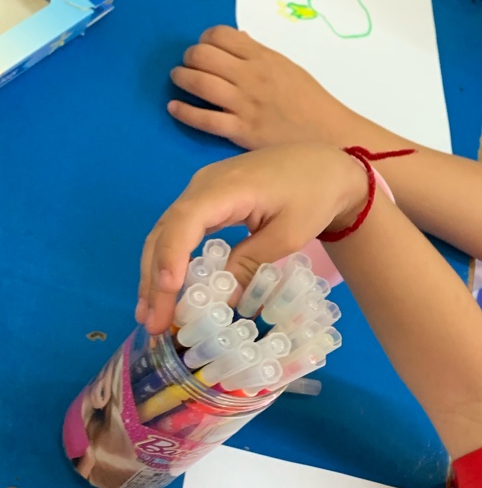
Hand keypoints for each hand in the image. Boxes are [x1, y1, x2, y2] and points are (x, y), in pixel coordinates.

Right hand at [135, 145, 368, 332]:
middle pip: (167, 231)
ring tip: (150, 316)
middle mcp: (203, 185)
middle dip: (154, 278)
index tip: (168, 289)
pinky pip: (180, 231)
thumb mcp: (287, 235)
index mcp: (226, 187)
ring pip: (166, 233)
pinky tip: (166, 291)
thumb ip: (251, 263)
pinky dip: (169, 261)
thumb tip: (221, 301)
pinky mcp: (207, 202)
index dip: (172, 255)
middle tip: (152, 322)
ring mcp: (202, 191)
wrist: (325, 166)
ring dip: (155, 274)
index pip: (186, 221)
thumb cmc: (313, 195)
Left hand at [168, 26, 356, 148]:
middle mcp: (251, 77)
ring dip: (182, 78)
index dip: (206, 39)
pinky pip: (203, 119)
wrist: (330, 137)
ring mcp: (244, 104)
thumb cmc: (311, 102)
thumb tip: (238, 40)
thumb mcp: (289, 68)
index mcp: (264, 58)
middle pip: (203, 55)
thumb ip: (261, 55)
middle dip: (190, 57)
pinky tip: (174, 107)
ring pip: (198, 83)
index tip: (206, 48)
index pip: (220, 35)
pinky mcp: (240, 131)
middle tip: (190, 64)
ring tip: (179, 79)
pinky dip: (183, 111)